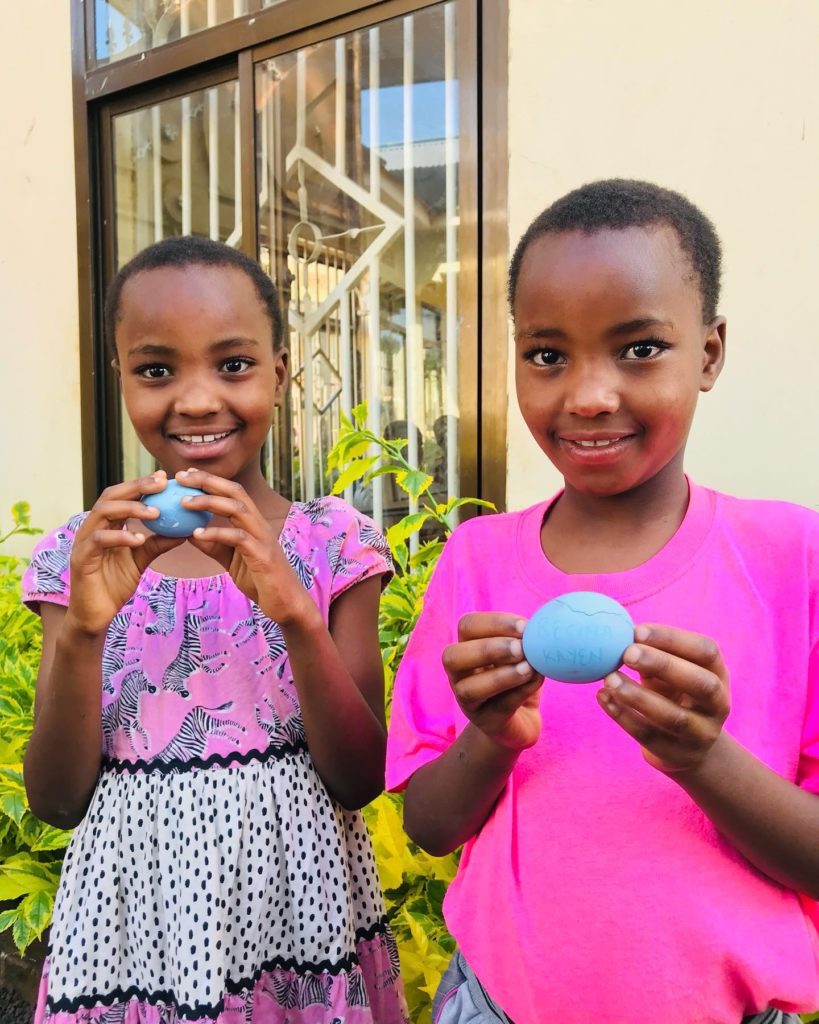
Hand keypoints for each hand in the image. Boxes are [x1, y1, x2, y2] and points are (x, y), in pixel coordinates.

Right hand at [68, 471, 182, 633]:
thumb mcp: (142, 559)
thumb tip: (185, 529)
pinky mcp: (80, 559)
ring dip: (130, 509)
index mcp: (105, 525)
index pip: (122, 495)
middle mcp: (92, 528)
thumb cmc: (115, 584)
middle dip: (136, 487)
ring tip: (156, 512)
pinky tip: (139, 539)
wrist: (96, 615)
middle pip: (111, 496)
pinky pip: (98, 542)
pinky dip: (120, 537)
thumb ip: (158, 543)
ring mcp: (84, 542)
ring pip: (102, 513)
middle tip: (161, 483)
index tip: (165, 477)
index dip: (141, 484)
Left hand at [178, 470, 315, 625]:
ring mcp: (263, 539)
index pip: (232, 492)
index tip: (184, 476)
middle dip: (208, 481)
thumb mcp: (231, 559)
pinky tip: (196, 534)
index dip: (209, 481)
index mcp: (253, 523)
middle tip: (180, 477)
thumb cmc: (261, 580)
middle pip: (235, 492)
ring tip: (184, 502)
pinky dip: (216, 533)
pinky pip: (238, 538)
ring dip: (209, 502)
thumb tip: (188, 531)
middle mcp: (260, 525)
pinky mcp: (263, 556)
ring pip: (237, 509)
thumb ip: (214, 544)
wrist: (287, 604)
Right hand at [442, 613, 543, 750]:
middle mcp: (459, 674)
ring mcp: (468, 702)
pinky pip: (499, 707)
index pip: (467, 626)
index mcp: (467, 647)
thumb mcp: (523, 654)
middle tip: (521, 649)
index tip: (525, 627)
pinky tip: (536, 680)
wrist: (522, 721)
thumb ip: (526, 641)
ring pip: (468, 688)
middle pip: (453, 656)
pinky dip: (519, 692)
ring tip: (529, 668)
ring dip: (501, 676)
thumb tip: (541, 629)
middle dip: (488, 649)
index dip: (494, 623)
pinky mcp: (487, 722)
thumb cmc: (520, 678)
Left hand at [597, 624, 730, 774]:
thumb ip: (652, 653)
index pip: (706, 651)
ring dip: (638, 696)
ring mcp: (701, 734)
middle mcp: (718, 705)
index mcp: (718, 674)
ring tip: (609, 679)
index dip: (673, 639)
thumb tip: (616, 630)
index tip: (637, 631)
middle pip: (700, 684)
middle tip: (627, 653)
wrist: (688, 748)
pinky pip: (649, 736)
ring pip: (673, 716)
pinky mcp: (677, 754)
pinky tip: (603, 697)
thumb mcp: (672, 673)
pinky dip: (623, 716)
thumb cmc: (673, 694)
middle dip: (663, 665)